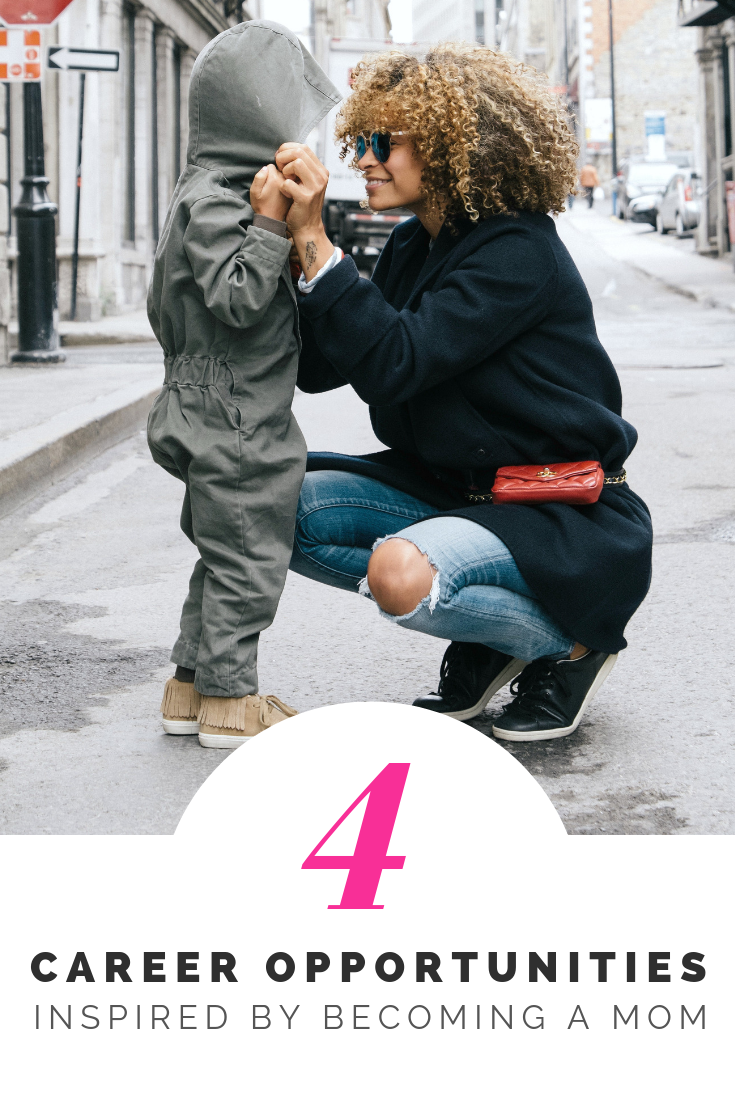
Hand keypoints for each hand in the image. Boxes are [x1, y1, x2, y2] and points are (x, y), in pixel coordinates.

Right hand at [250, 163, 290, 221]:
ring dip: (283, 180)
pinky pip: (292, 182)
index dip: (267, 173)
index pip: (271, 166)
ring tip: (277, 192)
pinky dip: (289, 185)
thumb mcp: (254, 192)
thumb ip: (259, 177)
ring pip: (287, 175)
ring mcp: (292, 185)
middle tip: (271, 188)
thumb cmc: (261, 206)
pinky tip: (284, 194)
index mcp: (274, 178)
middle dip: (275, 175)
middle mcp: (284, 180)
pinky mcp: (296, 191)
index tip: (266, 183)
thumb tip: (266, 167)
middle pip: (280, 169)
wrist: (273, 221)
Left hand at [275, 143, 333, 278]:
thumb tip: (288, 150)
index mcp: (321, 170)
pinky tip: (286, 193)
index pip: (303, 147)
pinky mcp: (305, 198)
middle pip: (299, 152)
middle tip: (279, 169)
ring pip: (296, 163)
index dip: (287, 149)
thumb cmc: (302, 203)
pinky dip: (283, 187)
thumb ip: (302, 167)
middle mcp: (321, 177)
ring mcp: (315, 187)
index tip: (281, 160)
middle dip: (283, 157)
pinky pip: (288, 183)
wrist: (307, 227)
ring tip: (285, 180)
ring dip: (284, 170)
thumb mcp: (307, 182)